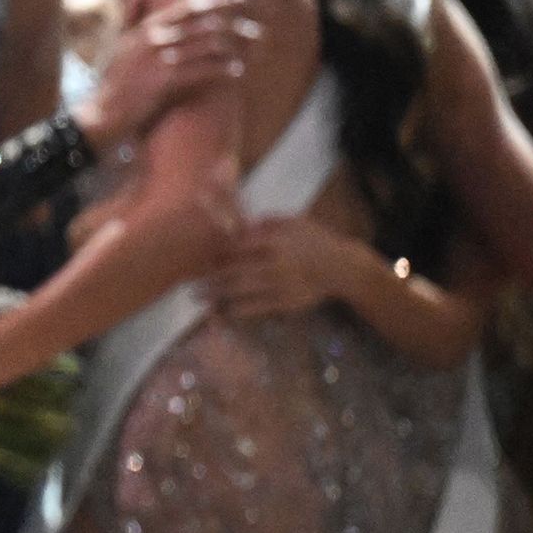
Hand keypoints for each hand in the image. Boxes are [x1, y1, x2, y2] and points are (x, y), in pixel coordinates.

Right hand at [74, 0, 255, 156]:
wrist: (102, 112)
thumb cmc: (113, 79)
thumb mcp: (119, 40)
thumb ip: (130, 13)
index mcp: (147, 26)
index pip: (189, 6)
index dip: (217, 0)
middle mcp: (154, 37)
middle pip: (203, 23)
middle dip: (234, 22)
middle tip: (256, 27)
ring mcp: (159, 58)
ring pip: (207, 44)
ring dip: (234, 45)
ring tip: (253, 48)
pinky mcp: (164, 81)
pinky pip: (202, 69)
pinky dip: (222, 68)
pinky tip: (237, 70)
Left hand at [206, 213, 362, 320]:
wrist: (342, 268)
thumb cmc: (314, 240)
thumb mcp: (292, 221)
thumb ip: (266, 222)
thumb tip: (240, 223)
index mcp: (273, 241)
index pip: (237, 247)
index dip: (217, 253)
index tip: (202, 257)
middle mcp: (274, 264)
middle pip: (235, 271)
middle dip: (211, 277)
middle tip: (191, 281)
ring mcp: (279, 285)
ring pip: (242, 291)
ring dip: (218, 295)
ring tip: (199, 297)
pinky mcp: (286, 302)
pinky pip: (257, 307)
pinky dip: (238, 310)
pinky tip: (223, 311)